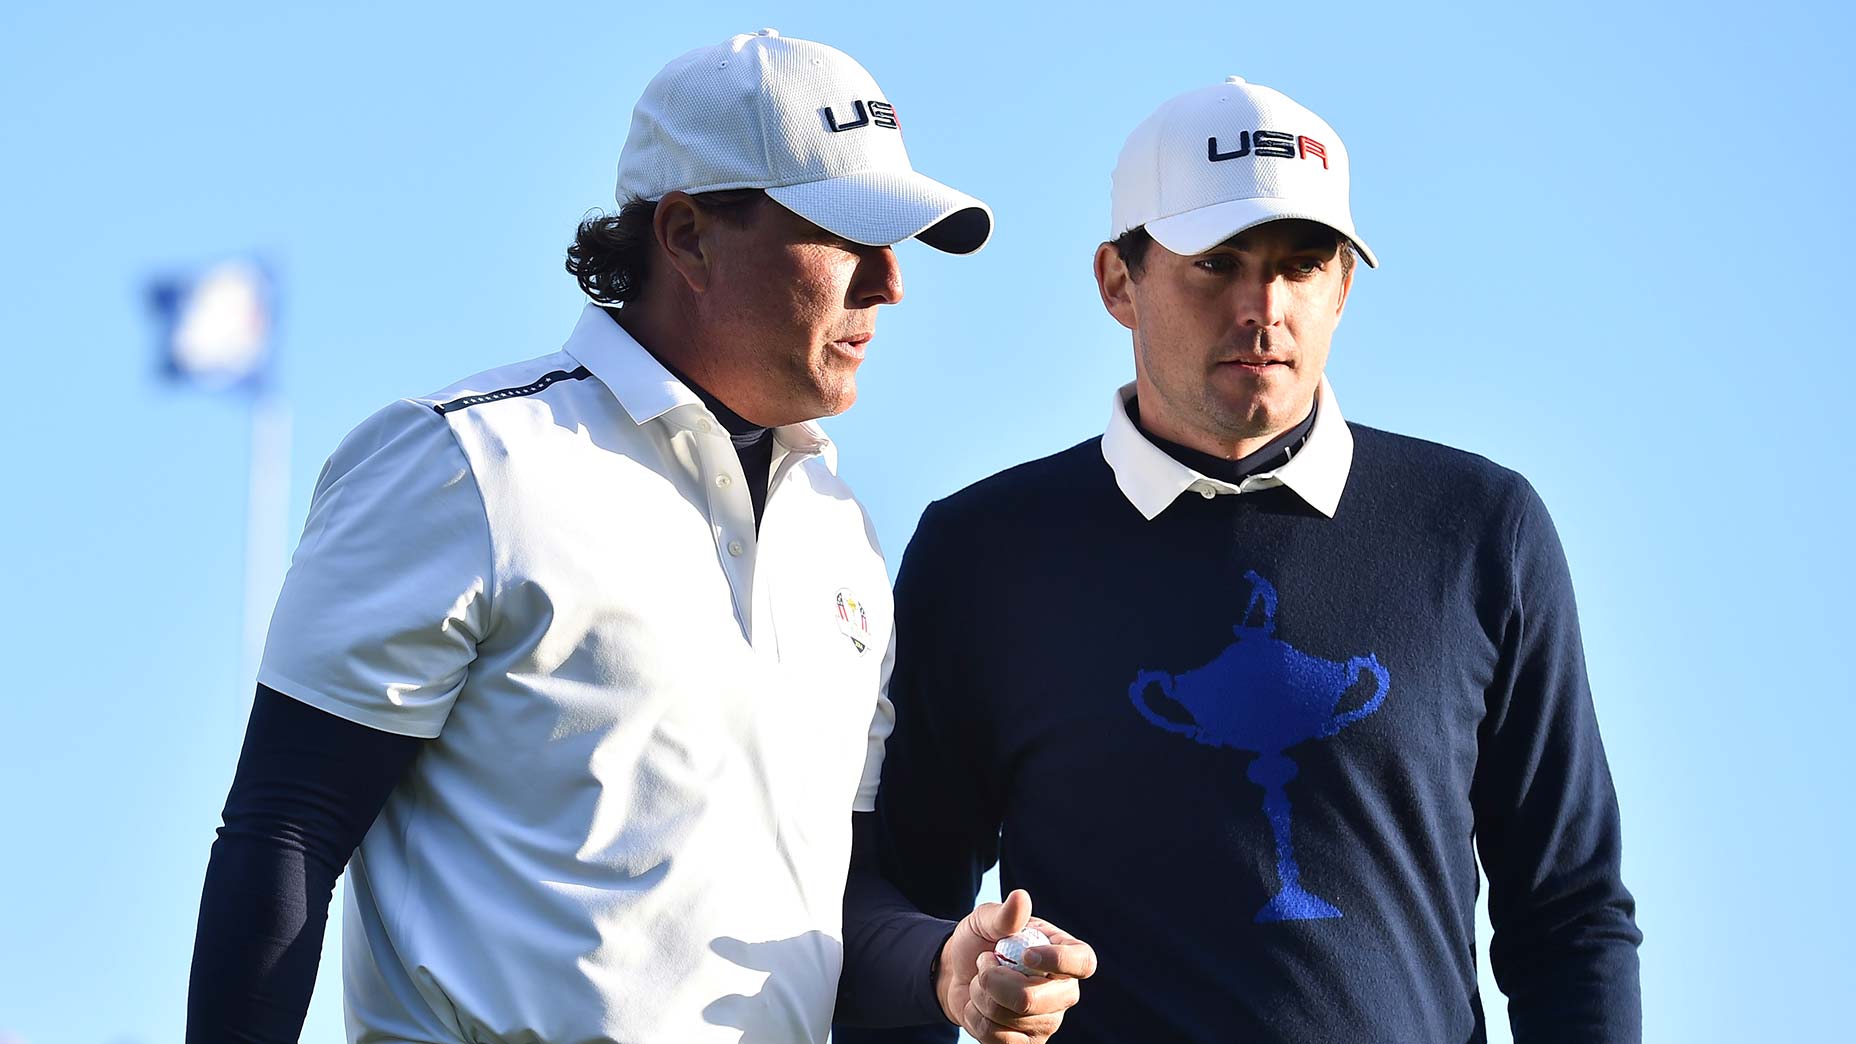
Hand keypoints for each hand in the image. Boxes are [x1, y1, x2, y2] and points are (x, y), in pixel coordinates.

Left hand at [935, 888, 1097, 1043]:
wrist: (957, 973)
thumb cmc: (980, 941)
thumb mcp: (985, 920)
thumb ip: (1004, 914)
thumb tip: (1020, 898)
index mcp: (1064, 953)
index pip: (1083, 962)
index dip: (1059, 961)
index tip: (1027, 955)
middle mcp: (1063, 991)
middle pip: (1036, 1000)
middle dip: (995, 982)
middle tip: (983, 962)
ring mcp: (1047, 1021)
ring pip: (1011, 1018)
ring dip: (981, 995)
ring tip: (980, 981)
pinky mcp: (1027, 1043)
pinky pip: (999, 1039)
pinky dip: (977, 1019)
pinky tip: (979, 1006)